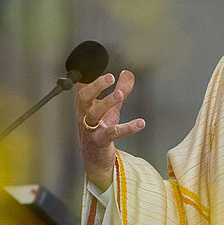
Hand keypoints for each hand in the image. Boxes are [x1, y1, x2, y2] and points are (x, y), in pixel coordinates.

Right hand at [75, 70, 145, 190]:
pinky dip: (127, 128)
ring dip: (106, 102)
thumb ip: (120, 90)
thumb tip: (127, 73)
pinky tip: (140, 123)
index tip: (95, 65)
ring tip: (119, 94)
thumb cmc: (99, 129)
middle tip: (110, 77)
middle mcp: (84, 115)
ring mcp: (91, 129)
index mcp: (85, 105)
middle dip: (96, 86)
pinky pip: (113, 133)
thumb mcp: (111, 109)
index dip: (86, 76)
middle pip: (84, 98)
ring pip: (94, 114)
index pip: (82, 87)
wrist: (94, 159)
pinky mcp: (100, 141)